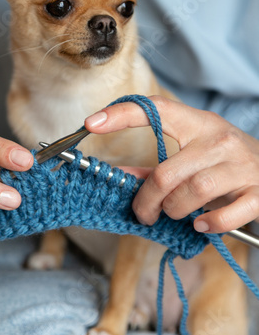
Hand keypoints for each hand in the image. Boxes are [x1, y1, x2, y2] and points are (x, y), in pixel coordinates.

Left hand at [85, 96, 258, 232]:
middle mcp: (218, 141)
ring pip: (191, 194)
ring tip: (173, 214)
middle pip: (166, 173)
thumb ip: (157, 166)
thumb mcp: (193, 152)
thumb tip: (121, 178)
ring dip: (173, 211)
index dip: (121, 114)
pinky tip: (200, 224)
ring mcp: (240, 166)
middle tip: (142, 212)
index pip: (156, 109)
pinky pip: (223, 216)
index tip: (91, 123)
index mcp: (198, 124)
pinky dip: (206, 225)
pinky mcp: (257, 192)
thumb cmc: (224, 159)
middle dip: (146, 200)